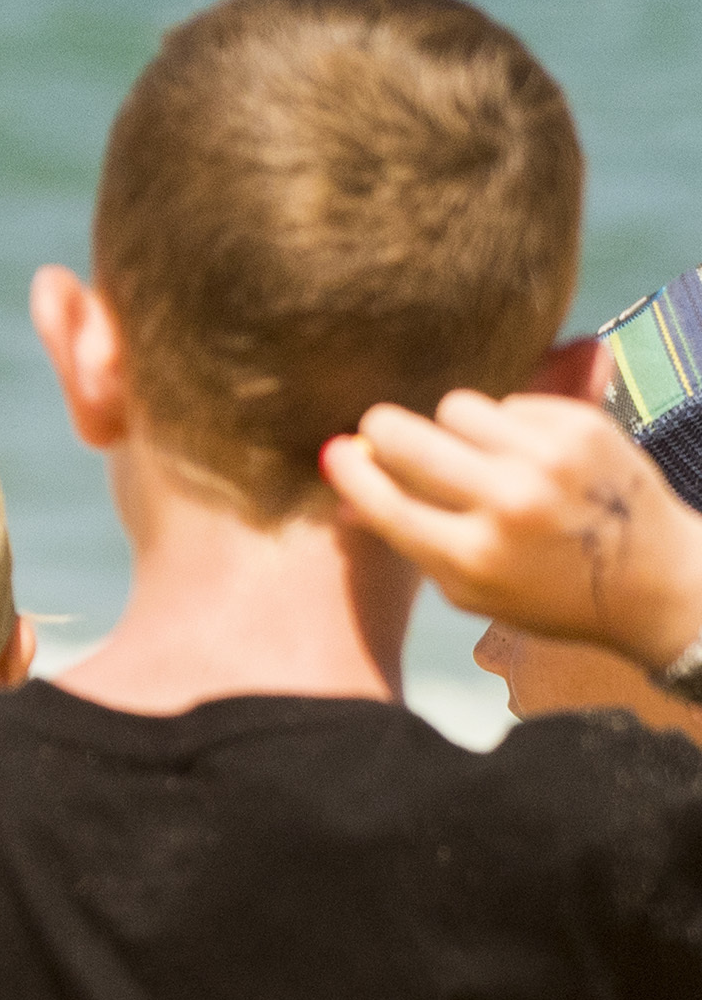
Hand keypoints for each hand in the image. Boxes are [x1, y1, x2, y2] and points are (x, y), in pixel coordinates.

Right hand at [324, 392, 701, 669]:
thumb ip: (409, 543)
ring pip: (456, 408)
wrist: (661, 583)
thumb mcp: (472, 592)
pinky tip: (534, 456)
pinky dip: (512, 426)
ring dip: (457, 429)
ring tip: (482, 455)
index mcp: (474, 557)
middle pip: (405, 436)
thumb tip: (344, 495)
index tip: (338, 452)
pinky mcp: (584, 427)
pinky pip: (511, 404)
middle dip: (385, 431)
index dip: (350, 470)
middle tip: (388, 433)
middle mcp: (509, 504)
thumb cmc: (551, 595)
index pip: (383, 498)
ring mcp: (550, 460)